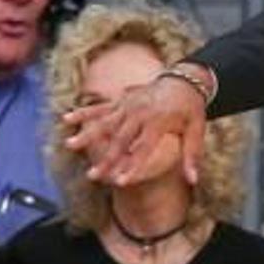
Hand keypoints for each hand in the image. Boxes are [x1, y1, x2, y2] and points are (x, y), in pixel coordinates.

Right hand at [64, 74, 206, 185]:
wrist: (184, 81)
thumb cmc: (191, 110)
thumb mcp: (197, 130)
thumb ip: (192, 155)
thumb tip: (193, 180)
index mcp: (160, 121)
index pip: (144, 148)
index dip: (133, 167)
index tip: (120, 183)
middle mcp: (141, 112)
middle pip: (121, 139)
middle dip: (107, 159)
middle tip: (93, 176)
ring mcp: (128, 105)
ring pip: (105, 122)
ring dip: (88, 134)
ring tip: (70, 145)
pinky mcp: (121, 100)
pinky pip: (100, 107)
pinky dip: (84, 113)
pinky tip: (66, 119)